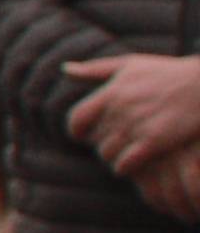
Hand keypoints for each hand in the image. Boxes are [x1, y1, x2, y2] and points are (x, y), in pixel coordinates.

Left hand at [68, 55, 199, 213]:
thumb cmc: (169, 74)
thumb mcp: (130, 65)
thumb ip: (95, 69)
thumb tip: (64, 69)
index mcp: (112, 92)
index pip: (77, 119)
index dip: (77, 131)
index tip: (83, 135)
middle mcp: (120, 110)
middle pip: (94, 139)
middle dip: (101, 144)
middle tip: (114, 145)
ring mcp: (136, 126)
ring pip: (107, 154)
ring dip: (113, 157)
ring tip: (124, 155)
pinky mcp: (154, 142)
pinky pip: (125, 164)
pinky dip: (125, 168)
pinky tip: (134, 165)